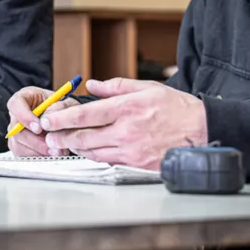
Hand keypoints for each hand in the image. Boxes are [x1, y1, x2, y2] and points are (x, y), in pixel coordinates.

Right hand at [6, 86, 78, 157]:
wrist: (63, 121)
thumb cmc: (61, 108)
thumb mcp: (66, 102)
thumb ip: (60, 106)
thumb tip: (50, 115)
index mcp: (24, 98)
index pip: (15, 104)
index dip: (24, 117)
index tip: (38, 128)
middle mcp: (17, 115)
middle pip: (17, 130)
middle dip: (36, 140)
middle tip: (52, 145)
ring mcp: (16, 132)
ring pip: (19, 145)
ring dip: (38, 150)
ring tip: (56, 151)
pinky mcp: (19, 146)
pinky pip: (23, 155)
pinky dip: (38, 156)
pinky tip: (50, 154)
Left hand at [40, 78, 206, 169]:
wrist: (201, 131)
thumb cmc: (175, 107)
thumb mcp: (147, 87)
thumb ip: (116, 85)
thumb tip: (92, 85)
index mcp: (127, 108)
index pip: (86, 114)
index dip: (63, 118)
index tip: (48, 119)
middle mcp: (126, 130)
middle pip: (84, 136)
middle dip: (61, 137)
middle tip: (48, 136)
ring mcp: (131, 150)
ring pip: (93, 152)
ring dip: (75, 147)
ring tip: (64, 142)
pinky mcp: (136, 164)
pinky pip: (107, 161)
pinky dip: (94, 156)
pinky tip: (87, 151)